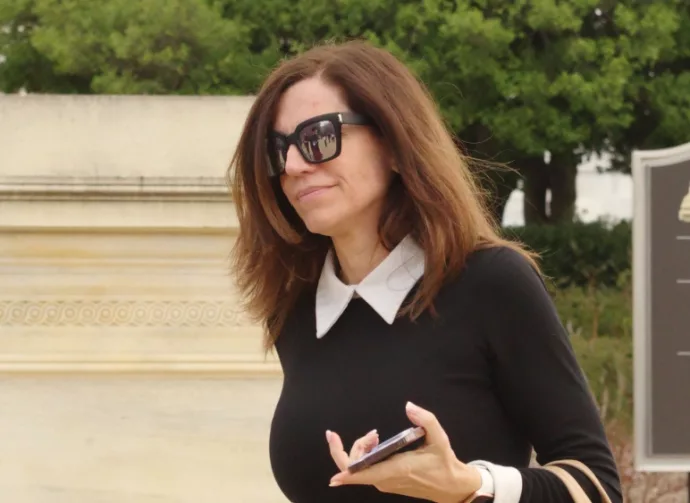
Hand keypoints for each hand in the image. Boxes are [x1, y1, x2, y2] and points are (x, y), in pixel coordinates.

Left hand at [326, 401, 481, 502]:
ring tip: (375, 435)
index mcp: (396, 470)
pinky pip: (365, 470)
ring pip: (359, 468)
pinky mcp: (385, 482)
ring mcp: (384, 482)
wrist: (451, 486)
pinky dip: (365, 454)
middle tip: (372, 433)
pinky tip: (376, 443)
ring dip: (361, 448)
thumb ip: (425, 420)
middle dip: (355, 446)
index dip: (346, 473)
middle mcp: (386, 479)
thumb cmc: (444, 462)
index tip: (334, 475)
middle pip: (354, 468)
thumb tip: (409, 406)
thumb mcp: (439, 439)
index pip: (363, 475)